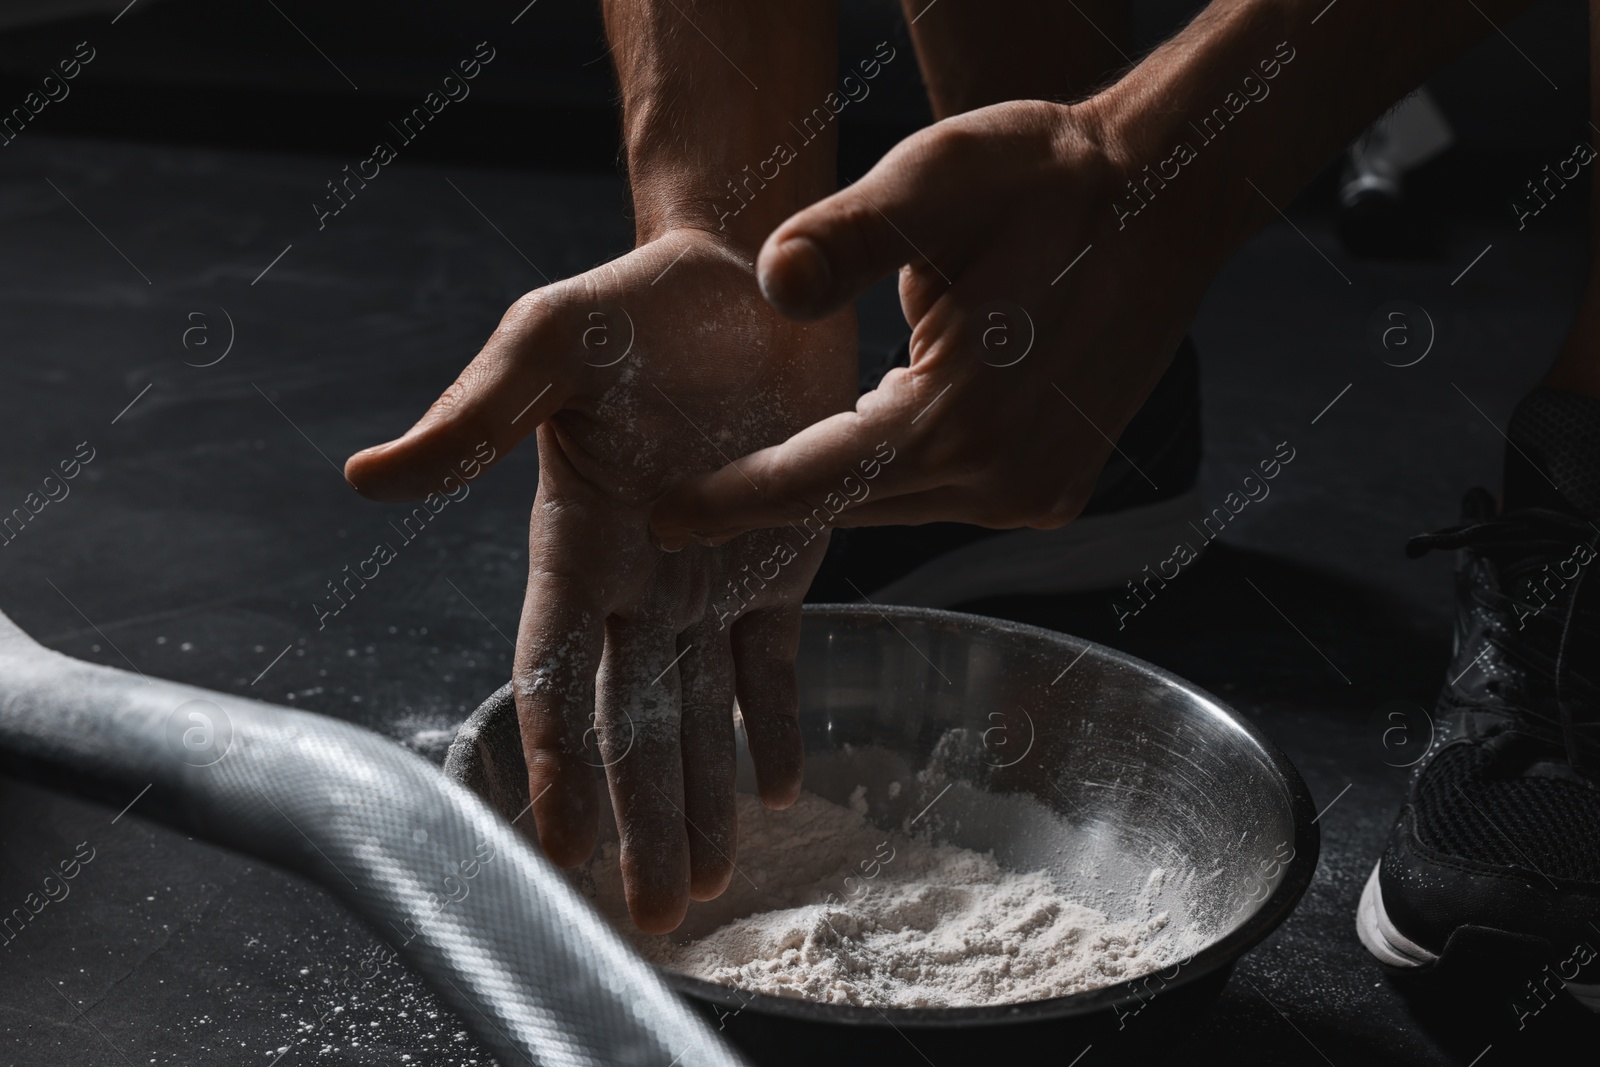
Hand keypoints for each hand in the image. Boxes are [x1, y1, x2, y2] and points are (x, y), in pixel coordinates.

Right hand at [345, 230, 854, 931]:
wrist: (740, 273)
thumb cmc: (631, 301)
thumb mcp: (547, 343)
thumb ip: (474, 418)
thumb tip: (366, 479)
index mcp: (577, 542)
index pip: (556, 674)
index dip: (558, 762)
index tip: (560, 847)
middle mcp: (638, 578)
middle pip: (632, 723)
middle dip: (639, 819)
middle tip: (654, 913)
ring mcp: (710, 576)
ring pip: (698, 712)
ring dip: (700, 798)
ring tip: (710, 883)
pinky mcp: (780, 559)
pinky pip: (771, 660)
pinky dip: (770, 722)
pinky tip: (776, 786)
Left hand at [649, 99, 1223, 544]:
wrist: (1162, 196)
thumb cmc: (1043, 180)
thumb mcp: (931, 182)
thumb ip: (843, 238)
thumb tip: (773, 283)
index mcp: (962, 418)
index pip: (819, 479)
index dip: (736, 501)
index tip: (667, 520)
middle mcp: (1003, 477)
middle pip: (856, 501)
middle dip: (779, 492)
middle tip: (699, 492)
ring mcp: (1036, 489)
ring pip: (900, 500)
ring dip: (846, 474)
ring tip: (778, 456)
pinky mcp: (1055, 484)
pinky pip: (945, 492)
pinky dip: (901, 469)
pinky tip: (881, 423)